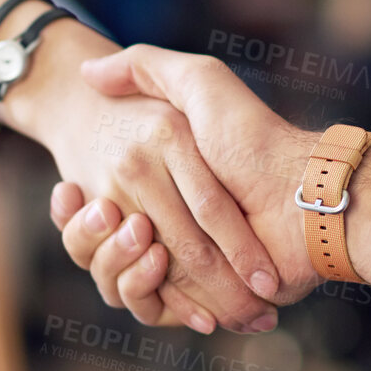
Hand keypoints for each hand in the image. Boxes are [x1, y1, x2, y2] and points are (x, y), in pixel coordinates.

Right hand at [48, 46, 322, 316]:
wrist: (302, 190)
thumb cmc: (252, 134)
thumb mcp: (200, 81)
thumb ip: (147, 66)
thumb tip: (90, 74)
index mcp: (156, 185)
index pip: (95, 206)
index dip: (72, 208)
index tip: (68, 192)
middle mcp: (163, 226)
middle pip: (98, 245)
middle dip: (87, 236)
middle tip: (98, 211)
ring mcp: (178, 263)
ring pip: (113, 276)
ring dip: (110, 261)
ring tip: (133, 231)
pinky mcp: (195, 295)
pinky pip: (148, 304)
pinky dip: (140, 290)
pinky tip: (150, 260)